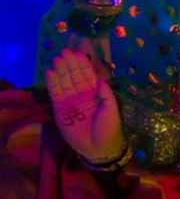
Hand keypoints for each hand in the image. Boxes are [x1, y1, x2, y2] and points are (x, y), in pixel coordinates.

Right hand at [44, 48, 124, 162]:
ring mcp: (71, 101)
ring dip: (60, 71)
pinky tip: (50, 72)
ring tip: (57, 59)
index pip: (88, 75)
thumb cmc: (109, 128)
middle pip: (75, 76)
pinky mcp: (61, 109)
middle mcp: (82, 95)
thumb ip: (106, 94)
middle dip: (70, 64)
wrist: (99, 147)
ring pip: (65, 82)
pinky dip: (53, 84)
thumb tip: (100, 79)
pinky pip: (56, 94)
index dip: (84, 65)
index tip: (79, 53)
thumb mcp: (112, 109)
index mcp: (96, 93)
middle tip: (65, 51)